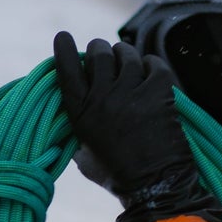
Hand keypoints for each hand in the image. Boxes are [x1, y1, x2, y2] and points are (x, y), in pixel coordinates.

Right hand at [52, 34, 190, 202]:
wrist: (155, 184)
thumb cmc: (116, 173)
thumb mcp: (82, 152)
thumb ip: (75, 128)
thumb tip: (71, 111)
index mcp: (81, 111)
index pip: (66, 69)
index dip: (63, 49)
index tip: (63, 37)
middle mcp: (103, 97)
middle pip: (97, 53)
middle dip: (99, 49)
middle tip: (104, 54)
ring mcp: (131, 92)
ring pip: (125, 54)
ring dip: (125, 55)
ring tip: (127, 62)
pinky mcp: (158, 92)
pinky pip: (153, 63)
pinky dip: (151, 64)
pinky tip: (149, 72)